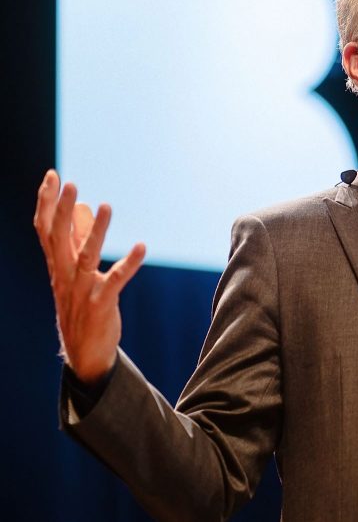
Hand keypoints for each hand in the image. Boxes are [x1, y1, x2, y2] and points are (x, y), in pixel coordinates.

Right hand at [33, 170, 145, 383]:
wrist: (84, 351)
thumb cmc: (80, 304)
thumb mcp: (76, 270)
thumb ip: (79, 238)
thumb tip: (85, 206)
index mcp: (57, 265)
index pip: (45, 229)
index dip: (47, 202)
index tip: (52, 175)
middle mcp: (64, 275)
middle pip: (59, 238)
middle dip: (62, 210)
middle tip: (69, 183)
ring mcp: (81, 290)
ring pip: (85, 256)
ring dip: (96, 230)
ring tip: (105, 206)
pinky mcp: (100, 304)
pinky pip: (115, 281)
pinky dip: (128, 264)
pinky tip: (142, 247)